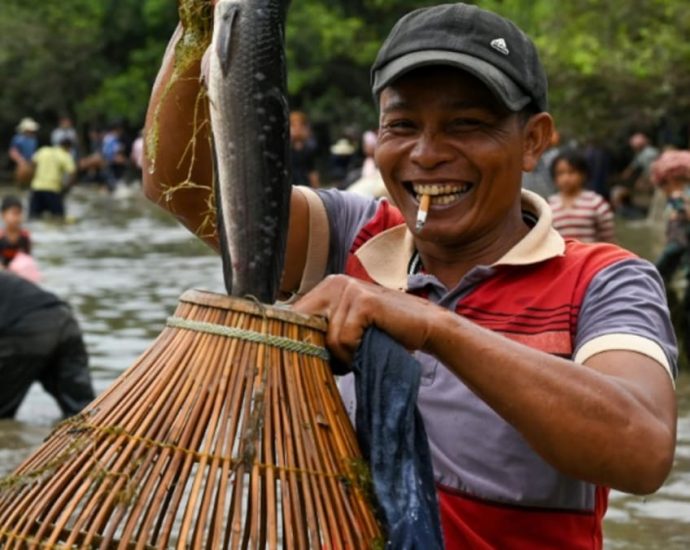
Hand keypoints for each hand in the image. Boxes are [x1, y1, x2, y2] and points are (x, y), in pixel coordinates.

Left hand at [292, 275, 440, 363]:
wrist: (424, 326)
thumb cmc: (383, 331)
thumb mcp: (347, 325)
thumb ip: (322, 328)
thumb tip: (287, 347)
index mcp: (327, 286)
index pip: (294, 316)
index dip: (298, 343)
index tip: (309, 359)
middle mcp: (335, 282)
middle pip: (306, 327)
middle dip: (318, 350)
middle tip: (337, 361)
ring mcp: (349, 289)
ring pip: (328, 338)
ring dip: (342, 355)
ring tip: (358, 353)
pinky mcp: (363, 302)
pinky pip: (344, 339)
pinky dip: (353, 353)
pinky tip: (367, 348)